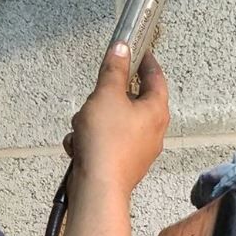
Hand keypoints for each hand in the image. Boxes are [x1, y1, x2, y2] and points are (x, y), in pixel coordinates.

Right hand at [68, 46, 169, 195]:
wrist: (97, 187)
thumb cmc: (106, 141)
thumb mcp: (106, 95)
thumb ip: (114, 70)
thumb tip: (121, 49)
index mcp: (156, 111)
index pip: (156, 77)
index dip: (146, 61)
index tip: (138, 50)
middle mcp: (153, 130)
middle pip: (130, 100)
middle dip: (106, 97)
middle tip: (95, 97)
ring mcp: (139, 149)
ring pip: (113, 121)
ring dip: (93, 120)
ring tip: (83, 127)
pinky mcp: (123, 163)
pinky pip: (105, 141)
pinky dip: (90, 140)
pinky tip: (79, 146)